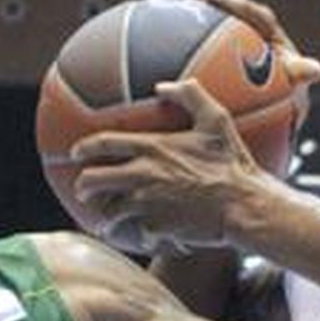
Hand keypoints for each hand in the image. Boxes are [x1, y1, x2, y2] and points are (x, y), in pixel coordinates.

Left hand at [71, 80, 262, 249]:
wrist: (243, 205)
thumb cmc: (233, 163)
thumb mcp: (217, 120)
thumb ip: (190, 95)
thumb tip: (163, 86)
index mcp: (151, 148)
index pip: (102, 145)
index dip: (83, 148)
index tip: (75, 153)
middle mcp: (141, 175)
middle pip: (92, 181)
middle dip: (82, 187)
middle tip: (84, 191)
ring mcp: (146, 203)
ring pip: (108, 211)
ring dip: (105, 215)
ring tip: (108, 219)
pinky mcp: (155, 227)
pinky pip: (135, 231)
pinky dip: (135, 233)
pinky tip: (139, 234)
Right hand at [158, 0, 319, 116]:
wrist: (272, 99)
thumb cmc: (285, 90)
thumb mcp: (294, 82)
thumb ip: (300, 74)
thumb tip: (315, 69)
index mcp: (269, 34)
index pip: (258, 16)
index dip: (243, 9)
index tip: (230, 3)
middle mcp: (248, 26)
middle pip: (230, 5)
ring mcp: (229, 31)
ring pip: (208, 9)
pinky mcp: (212, 40)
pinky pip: (191, 28)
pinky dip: (173, 20)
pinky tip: (145, 12)